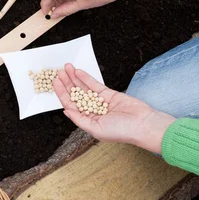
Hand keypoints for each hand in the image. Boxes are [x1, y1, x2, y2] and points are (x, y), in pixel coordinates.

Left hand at [53, 64, 174, 154]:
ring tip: (66, 68)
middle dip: (66, 83)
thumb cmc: (121, 131)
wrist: (143, 124)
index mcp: (88, 121)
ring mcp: (100, 102)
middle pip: (75, 95)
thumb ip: (79, 119)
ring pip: (84, 88)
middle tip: (58, 72)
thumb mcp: (95, 129)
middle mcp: (92, 111)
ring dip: (74, 78)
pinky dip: (86, 78)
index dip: (62, 94)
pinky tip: (78, 71)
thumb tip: (65, 111)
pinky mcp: (109, 94)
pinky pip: (94, 85)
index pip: (71, 105)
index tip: (55, 83)